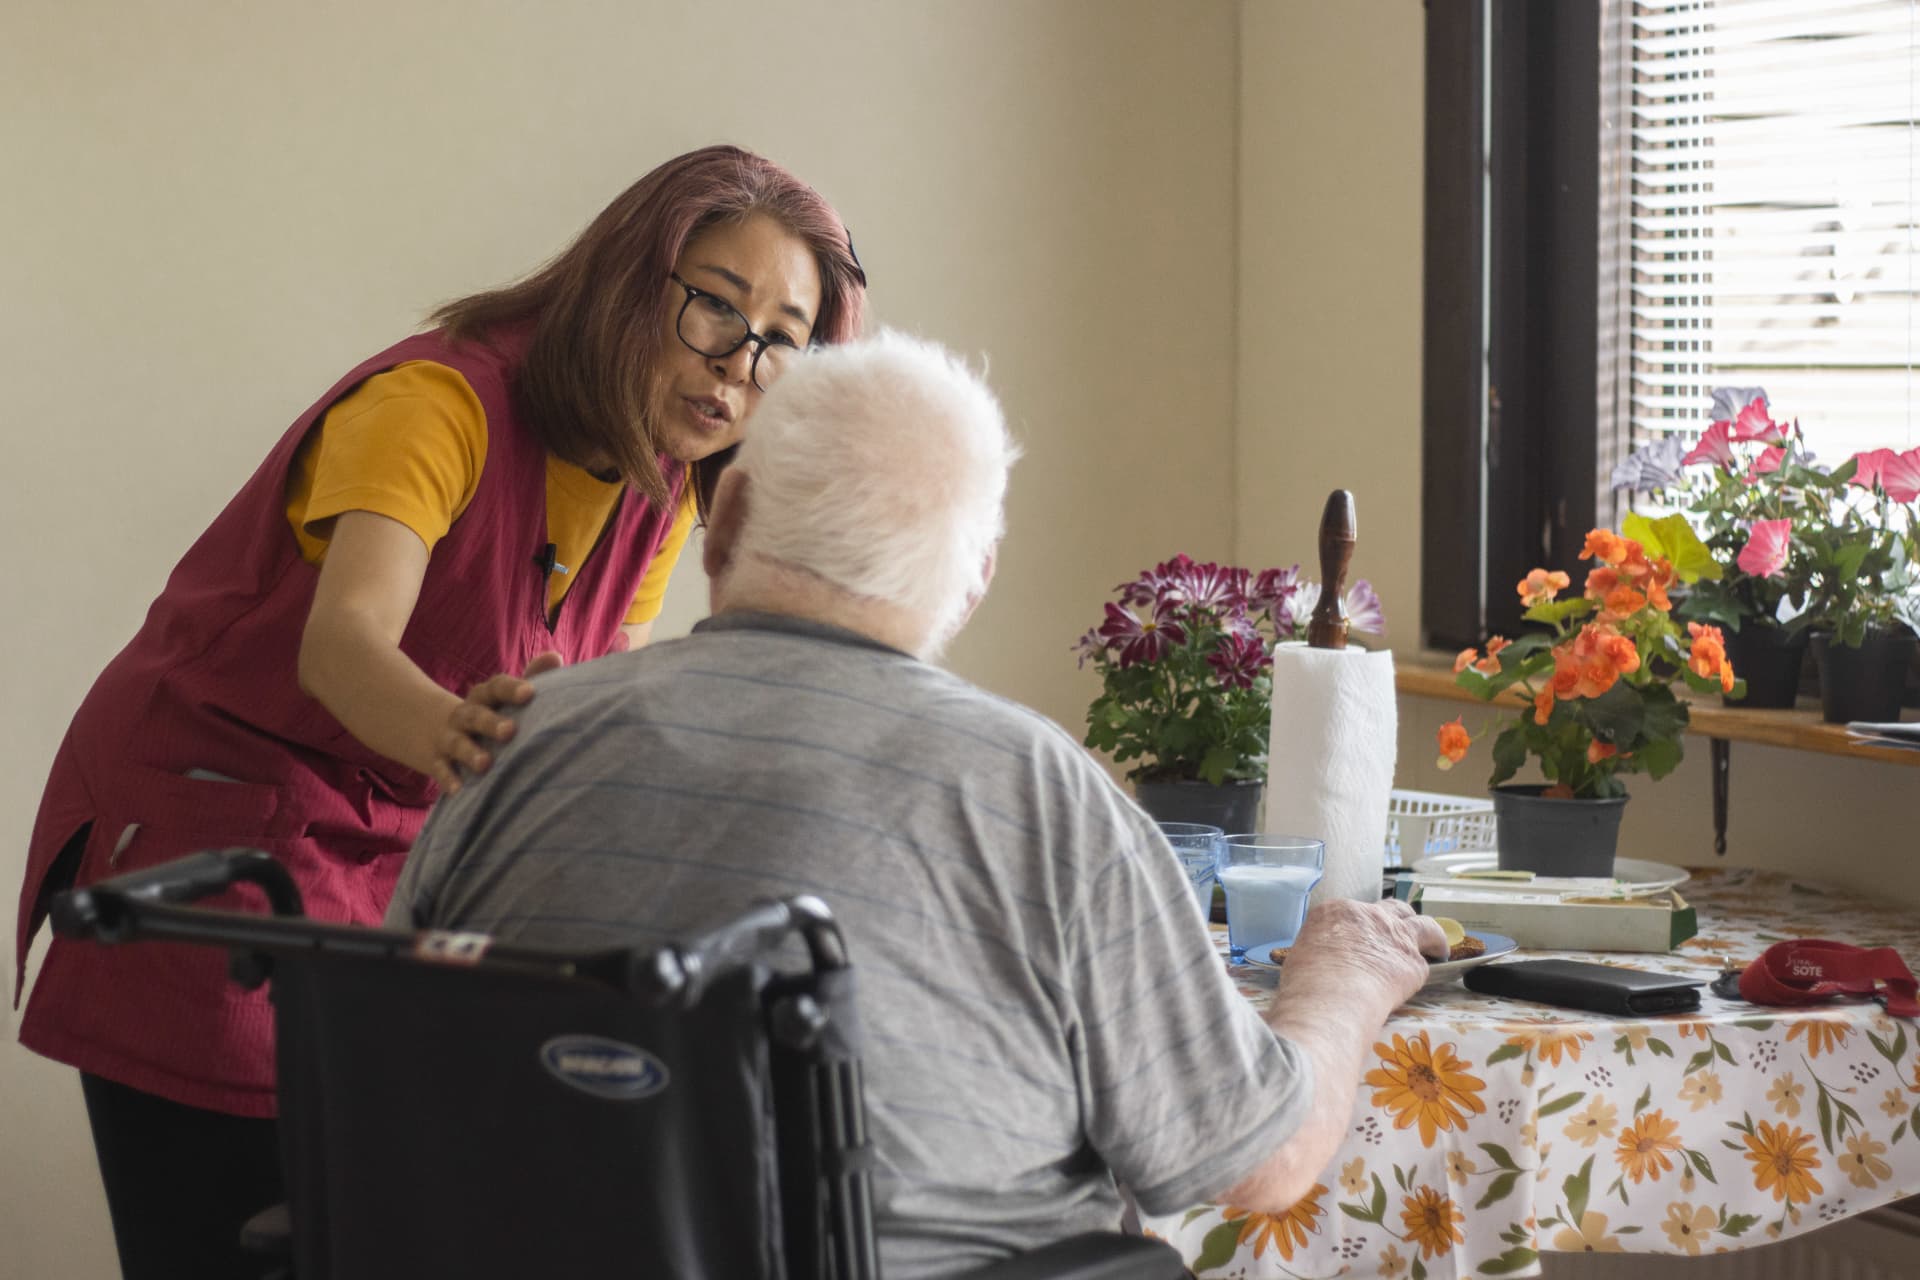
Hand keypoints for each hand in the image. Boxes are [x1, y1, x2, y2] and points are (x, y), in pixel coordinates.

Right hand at [428, 651, 562, 792]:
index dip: (511, 689)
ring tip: (485, 764)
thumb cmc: (487, 712)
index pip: (496, 688)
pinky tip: (459, 791)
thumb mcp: (504, 696)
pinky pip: (441, 770)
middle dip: (491, 723)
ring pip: (458, 743)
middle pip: (475, 715)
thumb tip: (555, 656)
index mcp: (485, 697)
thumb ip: (531, 677)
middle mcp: (465, 715)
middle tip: (510, 731)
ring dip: (470, 752)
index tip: (529, 693)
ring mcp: (449, 738)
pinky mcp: (437, 761)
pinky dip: (448, 779)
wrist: (429, 726)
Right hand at [1276, 898, 1449, 1018]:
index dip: (1361, 926)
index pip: (1355, 912)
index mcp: (1336, 911)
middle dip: (1400, 919)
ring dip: (1431, 935)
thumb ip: (1322, 948)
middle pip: (1393, 908)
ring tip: (1437, 947)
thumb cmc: (1305, 982)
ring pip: (1424, 925)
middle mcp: (1369, 915)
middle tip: (1402, 935)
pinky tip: (1420, 984)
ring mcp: (1395, 935)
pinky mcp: (1413, 962)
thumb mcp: (1303, 953)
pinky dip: (1421, 972)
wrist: (1330, 997)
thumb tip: (1326, 962)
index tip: (1362, 940)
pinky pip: (1423, 964)